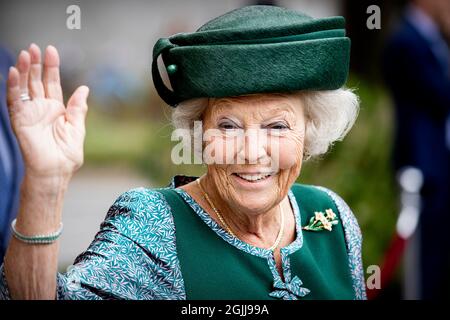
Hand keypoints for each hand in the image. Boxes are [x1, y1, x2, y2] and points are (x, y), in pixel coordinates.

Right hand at [7, 44, 88, 178]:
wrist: (56, 172)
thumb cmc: (67, 155)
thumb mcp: (77, 128)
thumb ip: (78, 108)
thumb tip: (84, 88)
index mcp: (56, 109)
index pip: (52, 83)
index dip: (51, 67)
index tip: (51, 51)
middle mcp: (41, 108)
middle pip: (36, 81)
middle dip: (36, 64)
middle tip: (35, 48)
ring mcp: (29, 113)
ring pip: (24, 87)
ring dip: (23, 70)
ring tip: (25, 54)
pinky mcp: (20, 120)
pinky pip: (14, 101)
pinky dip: (13, 86)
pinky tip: (15, 73)